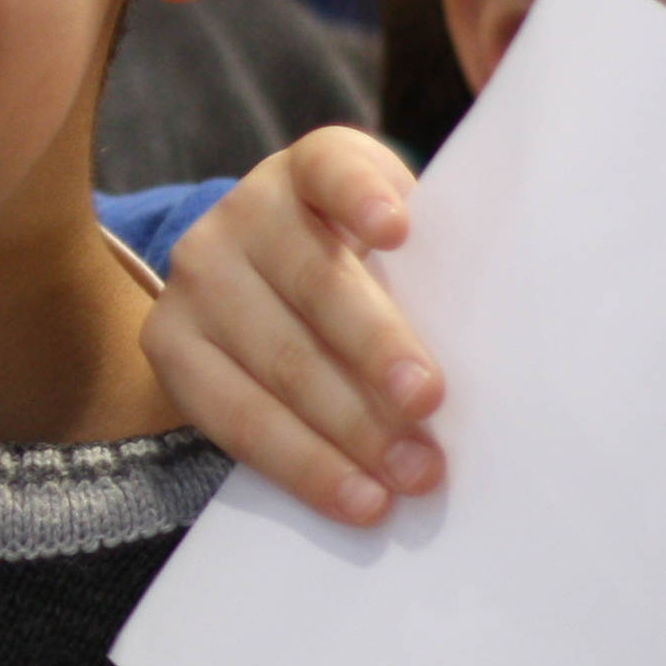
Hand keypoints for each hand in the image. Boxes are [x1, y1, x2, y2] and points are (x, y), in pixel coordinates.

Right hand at [142, 127, 447, 526]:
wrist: (258, 290)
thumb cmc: (361, 274)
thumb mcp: (394, 249)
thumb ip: (429, 277)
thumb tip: (497, 359)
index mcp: (310, 173)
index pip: (333, 169)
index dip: (362, 195)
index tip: (398, 230)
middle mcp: (243, 213)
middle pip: (314, 283)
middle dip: (375, 352)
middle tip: (428, 404)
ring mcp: (196, 278)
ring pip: (278, 362)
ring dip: (350, 429)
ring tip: (409, 475)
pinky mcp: (168, 342)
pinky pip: (234, 416)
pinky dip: (301, 463)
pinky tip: (352, 496)